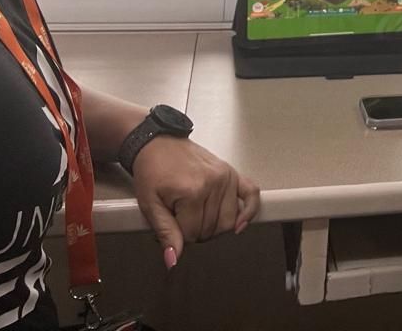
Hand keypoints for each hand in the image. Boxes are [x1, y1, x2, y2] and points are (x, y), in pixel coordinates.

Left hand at [131, 135, 259, 268]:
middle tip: (181, 221)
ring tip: (199, 217)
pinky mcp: (232, 172)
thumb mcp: (149, 204)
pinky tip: (240, 223)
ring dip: (215, 226)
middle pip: (212, 229)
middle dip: (195, 232)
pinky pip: (251, 194)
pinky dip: (249, 211)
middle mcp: (213, 183)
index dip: (178, 236)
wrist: (158, 143)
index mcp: (191, 191)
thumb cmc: (152, 170)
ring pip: (229, 220)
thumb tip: (173, 259)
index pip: (192, 235)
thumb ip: (164, 232)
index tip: (170, 225)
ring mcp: (225, 177)